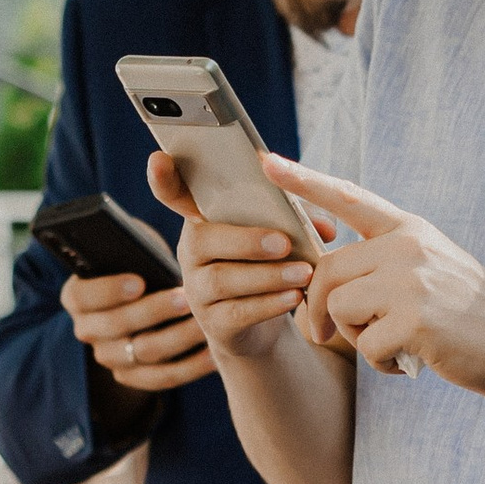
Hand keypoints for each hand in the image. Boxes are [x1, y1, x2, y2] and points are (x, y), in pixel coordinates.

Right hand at [58, 257, 215, 391]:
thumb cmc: (141, 262)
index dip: (108, 290)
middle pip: (116, 326)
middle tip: (185, 298)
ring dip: (178, 338)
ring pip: (143, 352)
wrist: (146, 297)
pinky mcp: (132, 377)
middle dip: (153, 312)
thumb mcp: (132, 247)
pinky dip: (189, 367)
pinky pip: (162, 377)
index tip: (139, 282)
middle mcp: (87, 330)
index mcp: (77, 296)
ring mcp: (109, 356)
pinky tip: (212, 353)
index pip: (81, 296)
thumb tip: (145, 240)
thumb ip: (133, 244)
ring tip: (204, 323)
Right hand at [144, 153, 319, 362]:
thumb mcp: (283, 233)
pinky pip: (237, 313)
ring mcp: (197, 290)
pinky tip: (294, 297)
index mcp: (204, 219)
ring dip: (267, 275)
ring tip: (304, 272)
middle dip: (246, 240)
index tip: (160, 159)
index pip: (174, 195)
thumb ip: (299, 219)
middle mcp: (191, 252)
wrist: (265, 323)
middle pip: (205, 240)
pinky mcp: (213, 324)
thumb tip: (323, 226)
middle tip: (284, 242)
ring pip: (222, 280)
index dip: (163, 179)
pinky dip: (268, 304)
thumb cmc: (272, 262)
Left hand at [263, 156, 484, 400]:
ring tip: (391, 345)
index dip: (304, 180)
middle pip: (326, 271)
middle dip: (316, 310)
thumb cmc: (471, 316)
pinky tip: (410, 361)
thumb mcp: (431, 269)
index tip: (266, 162)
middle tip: (321, 335)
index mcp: (409, 230)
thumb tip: (320, 284)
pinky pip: (364, 345)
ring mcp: (412, 280)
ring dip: (354, 338)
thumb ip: (383, 263)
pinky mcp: (415, 319)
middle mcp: (408, 246)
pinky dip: (380, 363)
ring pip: (339, 308)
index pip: (349, 197)